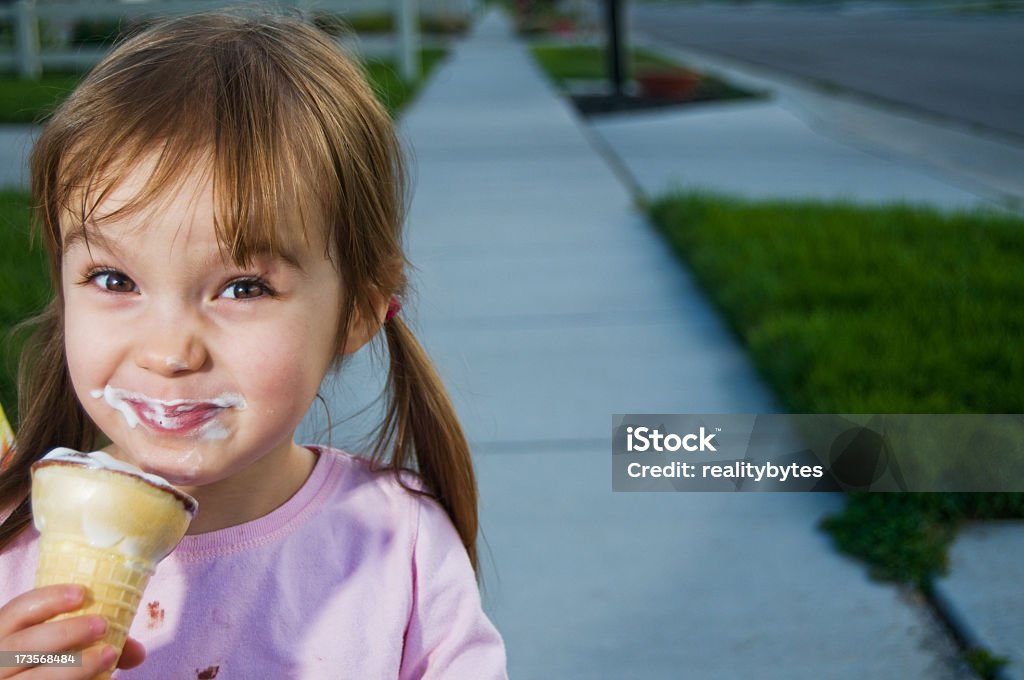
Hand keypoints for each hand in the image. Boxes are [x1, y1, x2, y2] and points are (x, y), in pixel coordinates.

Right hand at [0, 585, 145, 677]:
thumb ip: (96, 643)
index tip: (82, 592)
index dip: (46, 599)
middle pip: (23, 645)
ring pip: (34, 678)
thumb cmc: (49, 663)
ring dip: (76, 665)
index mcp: (4, 635)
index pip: (16, 611)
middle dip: (65, 632)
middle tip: (103, 625)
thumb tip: (138, 652)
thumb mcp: (62, 648)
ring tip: (110, 654)